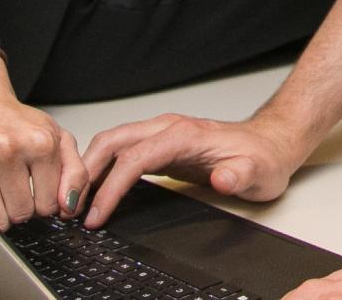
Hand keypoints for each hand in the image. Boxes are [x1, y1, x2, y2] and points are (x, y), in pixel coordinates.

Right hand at [0, 51, 87, 227]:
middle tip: (17, 186)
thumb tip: (69, 207)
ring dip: (0, 211)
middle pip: (22, 213)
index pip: (49, 204)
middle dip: (22, 207)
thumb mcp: (57, 136)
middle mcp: (9, 150)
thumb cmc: (16, 120)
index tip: (38, 190)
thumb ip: (75, 172)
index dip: (45, 203)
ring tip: (0, 187)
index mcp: (41, 143)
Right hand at [79, 113, 312, 227]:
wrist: (272, 143)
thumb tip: (222, 179)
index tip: (96, 214)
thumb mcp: (258, 173)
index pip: (134, 158)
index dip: (110, 187)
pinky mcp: (161, 145)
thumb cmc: (264, 158)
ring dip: (89, 169)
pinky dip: (102, 169)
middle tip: (69, 207)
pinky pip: (122, 152)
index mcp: (184, 134)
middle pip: (112, 142)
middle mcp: (168, 128)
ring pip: (112, 143)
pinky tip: (95, 190)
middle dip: (85, 172)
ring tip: (74, 202)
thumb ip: (239, 175)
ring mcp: (162, 134)